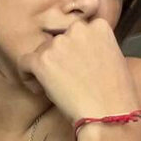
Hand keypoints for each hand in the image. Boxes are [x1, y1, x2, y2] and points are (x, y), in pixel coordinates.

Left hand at [16, 19, 138, 124]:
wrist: (109, 114)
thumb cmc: (116, 95)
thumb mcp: (114, 59)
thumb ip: (96, 47)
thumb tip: (77, 52)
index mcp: (99, 26)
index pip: (77, 33)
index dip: (74, 51)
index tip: (76, 68)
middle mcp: (78, 29)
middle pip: (58, 41)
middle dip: (59, 59)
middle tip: (66, 81)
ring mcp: (58, 43)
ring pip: (41, 52)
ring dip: (45, 68)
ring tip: (56, 89)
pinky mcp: (42, 60)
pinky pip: (24, 63)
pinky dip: (28, 76)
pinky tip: (39, 89)